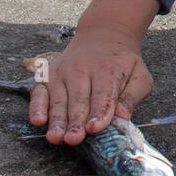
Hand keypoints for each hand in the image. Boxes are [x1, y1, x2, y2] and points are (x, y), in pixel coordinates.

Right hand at [27, 27, 152, 145]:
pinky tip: (38, 120)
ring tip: (56, 137)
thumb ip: (133, 95)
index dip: (99, 112)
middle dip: (76, 121)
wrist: (104, 36)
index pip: (103, 94)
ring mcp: (62, 72)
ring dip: (57, 120)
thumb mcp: (138, 74)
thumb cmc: (121, 63)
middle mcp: (82, 70)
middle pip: (79, 99)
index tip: (95, 128)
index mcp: (107, 70)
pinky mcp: (48, 76)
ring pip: (59, 100)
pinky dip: (36, 107)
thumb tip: (123, 115)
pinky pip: (39, 92)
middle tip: (74, 139)